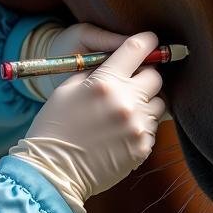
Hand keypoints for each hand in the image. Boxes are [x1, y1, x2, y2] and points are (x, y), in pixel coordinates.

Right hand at [10, 32, 166, 212]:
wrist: (53, 170)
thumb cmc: (54, 126)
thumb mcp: (66, 89)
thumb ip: (95, 73)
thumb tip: (117, 62)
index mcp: (104, 82)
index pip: (137, 49)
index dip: (146, 42)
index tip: (149, 42)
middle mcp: (126, 102)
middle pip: (155, 77)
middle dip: (144, 77)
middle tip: (129, 84)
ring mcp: (137, 126)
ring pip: (158, 104)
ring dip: (144, 104)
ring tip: (121, 113)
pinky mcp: (142, 148)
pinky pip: (151, 129)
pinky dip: (139, 127)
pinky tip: (118, 133)